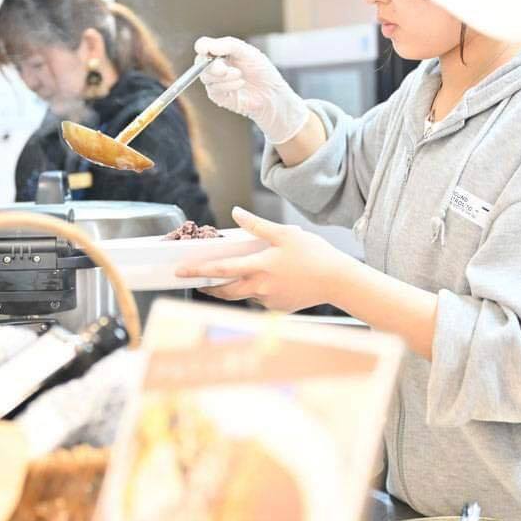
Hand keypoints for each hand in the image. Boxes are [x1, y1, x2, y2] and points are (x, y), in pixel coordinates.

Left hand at [175, 207, 354, 311]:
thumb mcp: (285, 234)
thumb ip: (257, 225)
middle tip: (195, 281)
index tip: (181, 271)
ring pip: (242, 295)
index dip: (199, 271)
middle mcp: (261, 287)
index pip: (221, 270)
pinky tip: (260, 282)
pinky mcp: (279, 308)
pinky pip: (259, 299)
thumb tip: (236, 212)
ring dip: (230, 289)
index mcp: (260, 267)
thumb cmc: (315, 254)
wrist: (338, 281)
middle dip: (208, 287)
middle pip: (225, 290)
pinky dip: (254, 291)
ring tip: (222, 280)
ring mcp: (269, 301)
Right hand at [195, 36, 309, 143]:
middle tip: (224, 68)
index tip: (204, 49)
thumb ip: (229, 46)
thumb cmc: (262, 71)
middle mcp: (216, 66)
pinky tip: (240, 84)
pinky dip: (227, 85)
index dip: (202, 46)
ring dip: (223, 76)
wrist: (272, 93)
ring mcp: (216, 81)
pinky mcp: (219, 96)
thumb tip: (208, 46)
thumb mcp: (248, 52)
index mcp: (222, 52)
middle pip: (200, 62)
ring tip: (240, 75)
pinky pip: (213, 89)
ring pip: (206, 77)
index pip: (204, 46)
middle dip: (211, 65)